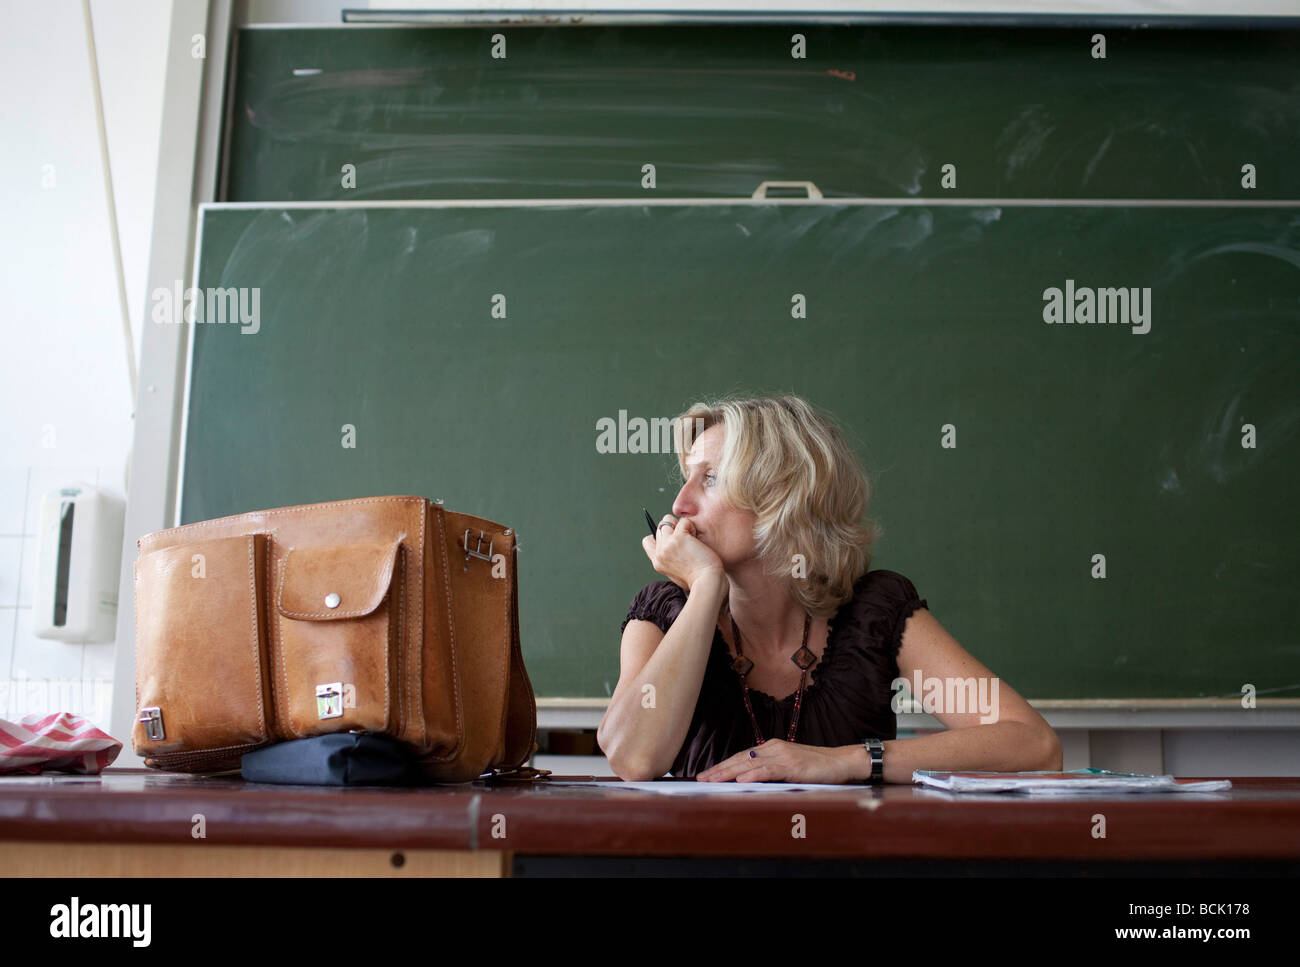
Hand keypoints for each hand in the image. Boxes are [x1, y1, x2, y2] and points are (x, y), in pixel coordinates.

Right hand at [641, 515, 723, 592]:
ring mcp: (667, 545)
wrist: (707, 581)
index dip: (660, 536)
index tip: (674, 540)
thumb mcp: (678, 572)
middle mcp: (660, 553)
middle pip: (660, 528)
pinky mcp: (678, 538)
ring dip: (681, 525)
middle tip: (688, 540)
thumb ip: (672, 560)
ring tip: (692, 538)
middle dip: (673, 528)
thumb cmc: (699, 579)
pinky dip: (692, 527)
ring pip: (667, 520)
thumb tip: (676, 546)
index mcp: (658, 563)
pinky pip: (683, 522)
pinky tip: (698, 540)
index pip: (648, 541)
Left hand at [696, 740, 849, 783]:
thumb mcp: (789, 768)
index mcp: (772, 748)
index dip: (722, 766)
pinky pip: (769, 770)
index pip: (741, 757)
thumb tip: (749, 781)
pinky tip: (741, 779)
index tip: (706, 775)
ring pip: (750, 763)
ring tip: (712, 780)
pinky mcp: (793, 765)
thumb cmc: (817, 767)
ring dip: (729, 772)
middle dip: (719, 769)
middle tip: (701, 779)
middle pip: (740, 758)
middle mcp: (774, 748)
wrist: (842, 761)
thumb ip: (771, 771)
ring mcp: (783, 755)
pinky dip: (754, 774)